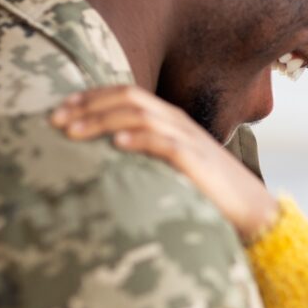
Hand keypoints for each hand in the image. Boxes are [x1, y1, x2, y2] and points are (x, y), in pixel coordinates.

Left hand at [51, 85, 279, 241]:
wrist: (252, 212)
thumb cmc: (208, 194)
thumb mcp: (169, 169)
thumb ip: (144, 158)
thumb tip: (104, 160)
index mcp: (170, 121)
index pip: (126, 94)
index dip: (91, 97)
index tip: (59, 109)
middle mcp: (178, 123)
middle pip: (128, 98)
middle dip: (88, 105)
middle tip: (55, 119)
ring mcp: (189, 140)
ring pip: (141, 115)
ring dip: (102, 120)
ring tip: (73, 132)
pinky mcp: (197, 162)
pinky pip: (165, 143)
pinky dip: (139, 140)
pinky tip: (116, 145)